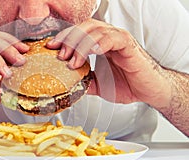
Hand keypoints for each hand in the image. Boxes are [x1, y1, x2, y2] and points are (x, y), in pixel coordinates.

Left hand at [46, 18, 170, 107]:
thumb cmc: (128, 85)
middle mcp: (108, 38)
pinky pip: (113, 38)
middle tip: (60, 54)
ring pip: (96, 31)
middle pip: (85, 27)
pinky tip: (92, 52)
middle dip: (69, 39)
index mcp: (100, 44)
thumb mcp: (99, 85)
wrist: (150, 91)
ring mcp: (119, 40)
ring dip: (81, 45)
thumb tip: (68, 86)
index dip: (64, 38)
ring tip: (73, 61)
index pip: (79, 33)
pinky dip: (100, 43)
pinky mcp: (129, 45)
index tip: (51, 47)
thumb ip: (84, 82)